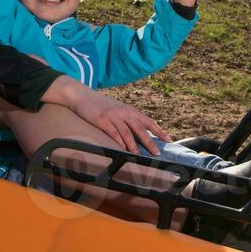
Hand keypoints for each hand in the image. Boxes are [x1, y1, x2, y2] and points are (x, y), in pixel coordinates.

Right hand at [48, 77, 167, 153]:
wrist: (82, 96)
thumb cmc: (101, 105)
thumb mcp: (117, 109)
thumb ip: (128, 119)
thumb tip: (139, 132)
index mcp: (130, 110)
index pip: (148, 122)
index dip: (159, 131)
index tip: (168, 140)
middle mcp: (124, 113)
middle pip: (140, 129)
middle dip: (150, 142)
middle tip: (157, 153)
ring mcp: (113, 116)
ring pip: (127, 133)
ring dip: (134, 145)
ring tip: (139, 155)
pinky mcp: (102, 121)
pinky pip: (113, 133)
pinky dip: (119, 142)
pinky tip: (123, 149)